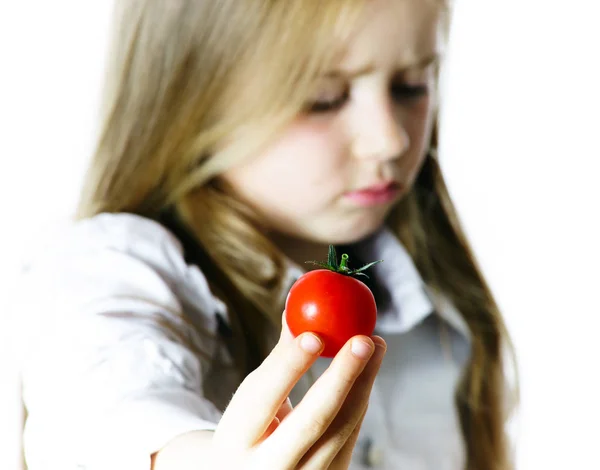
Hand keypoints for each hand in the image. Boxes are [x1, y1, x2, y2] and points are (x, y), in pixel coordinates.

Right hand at [209, 313, 386, 468]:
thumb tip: (296, 313)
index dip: (290, 366)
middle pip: (312, 421)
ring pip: (341, 430)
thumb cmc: (248, 432)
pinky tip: (367, 373)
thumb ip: (276, 363)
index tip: (316, 334)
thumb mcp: (249, 402)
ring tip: (375, 345)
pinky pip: (350, 438)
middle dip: (342, 377)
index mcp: (236, 441)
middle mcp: (268, 469)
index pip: (263, 399)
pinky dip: (359, 400)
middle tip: (363, 340)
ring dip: (363, 384)